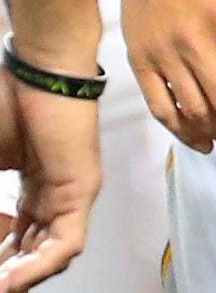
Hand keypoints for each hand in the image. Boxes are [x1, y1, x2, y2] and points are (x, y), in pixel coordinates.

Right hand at [0, 78, 98, 288]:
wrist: (39, 69)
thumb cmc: (9, 103)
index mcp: (31, 189)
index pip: (14, 240)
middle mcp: (53, 195)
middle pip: (31, 253)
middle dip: (7, 271)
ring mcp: (70, 193)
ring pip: (50, 255)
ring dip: (21, 276)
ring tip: (1, 285)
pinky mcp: (82, 188)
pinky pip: (67, 241)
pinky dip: (41, 265)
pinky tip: (15, 277)